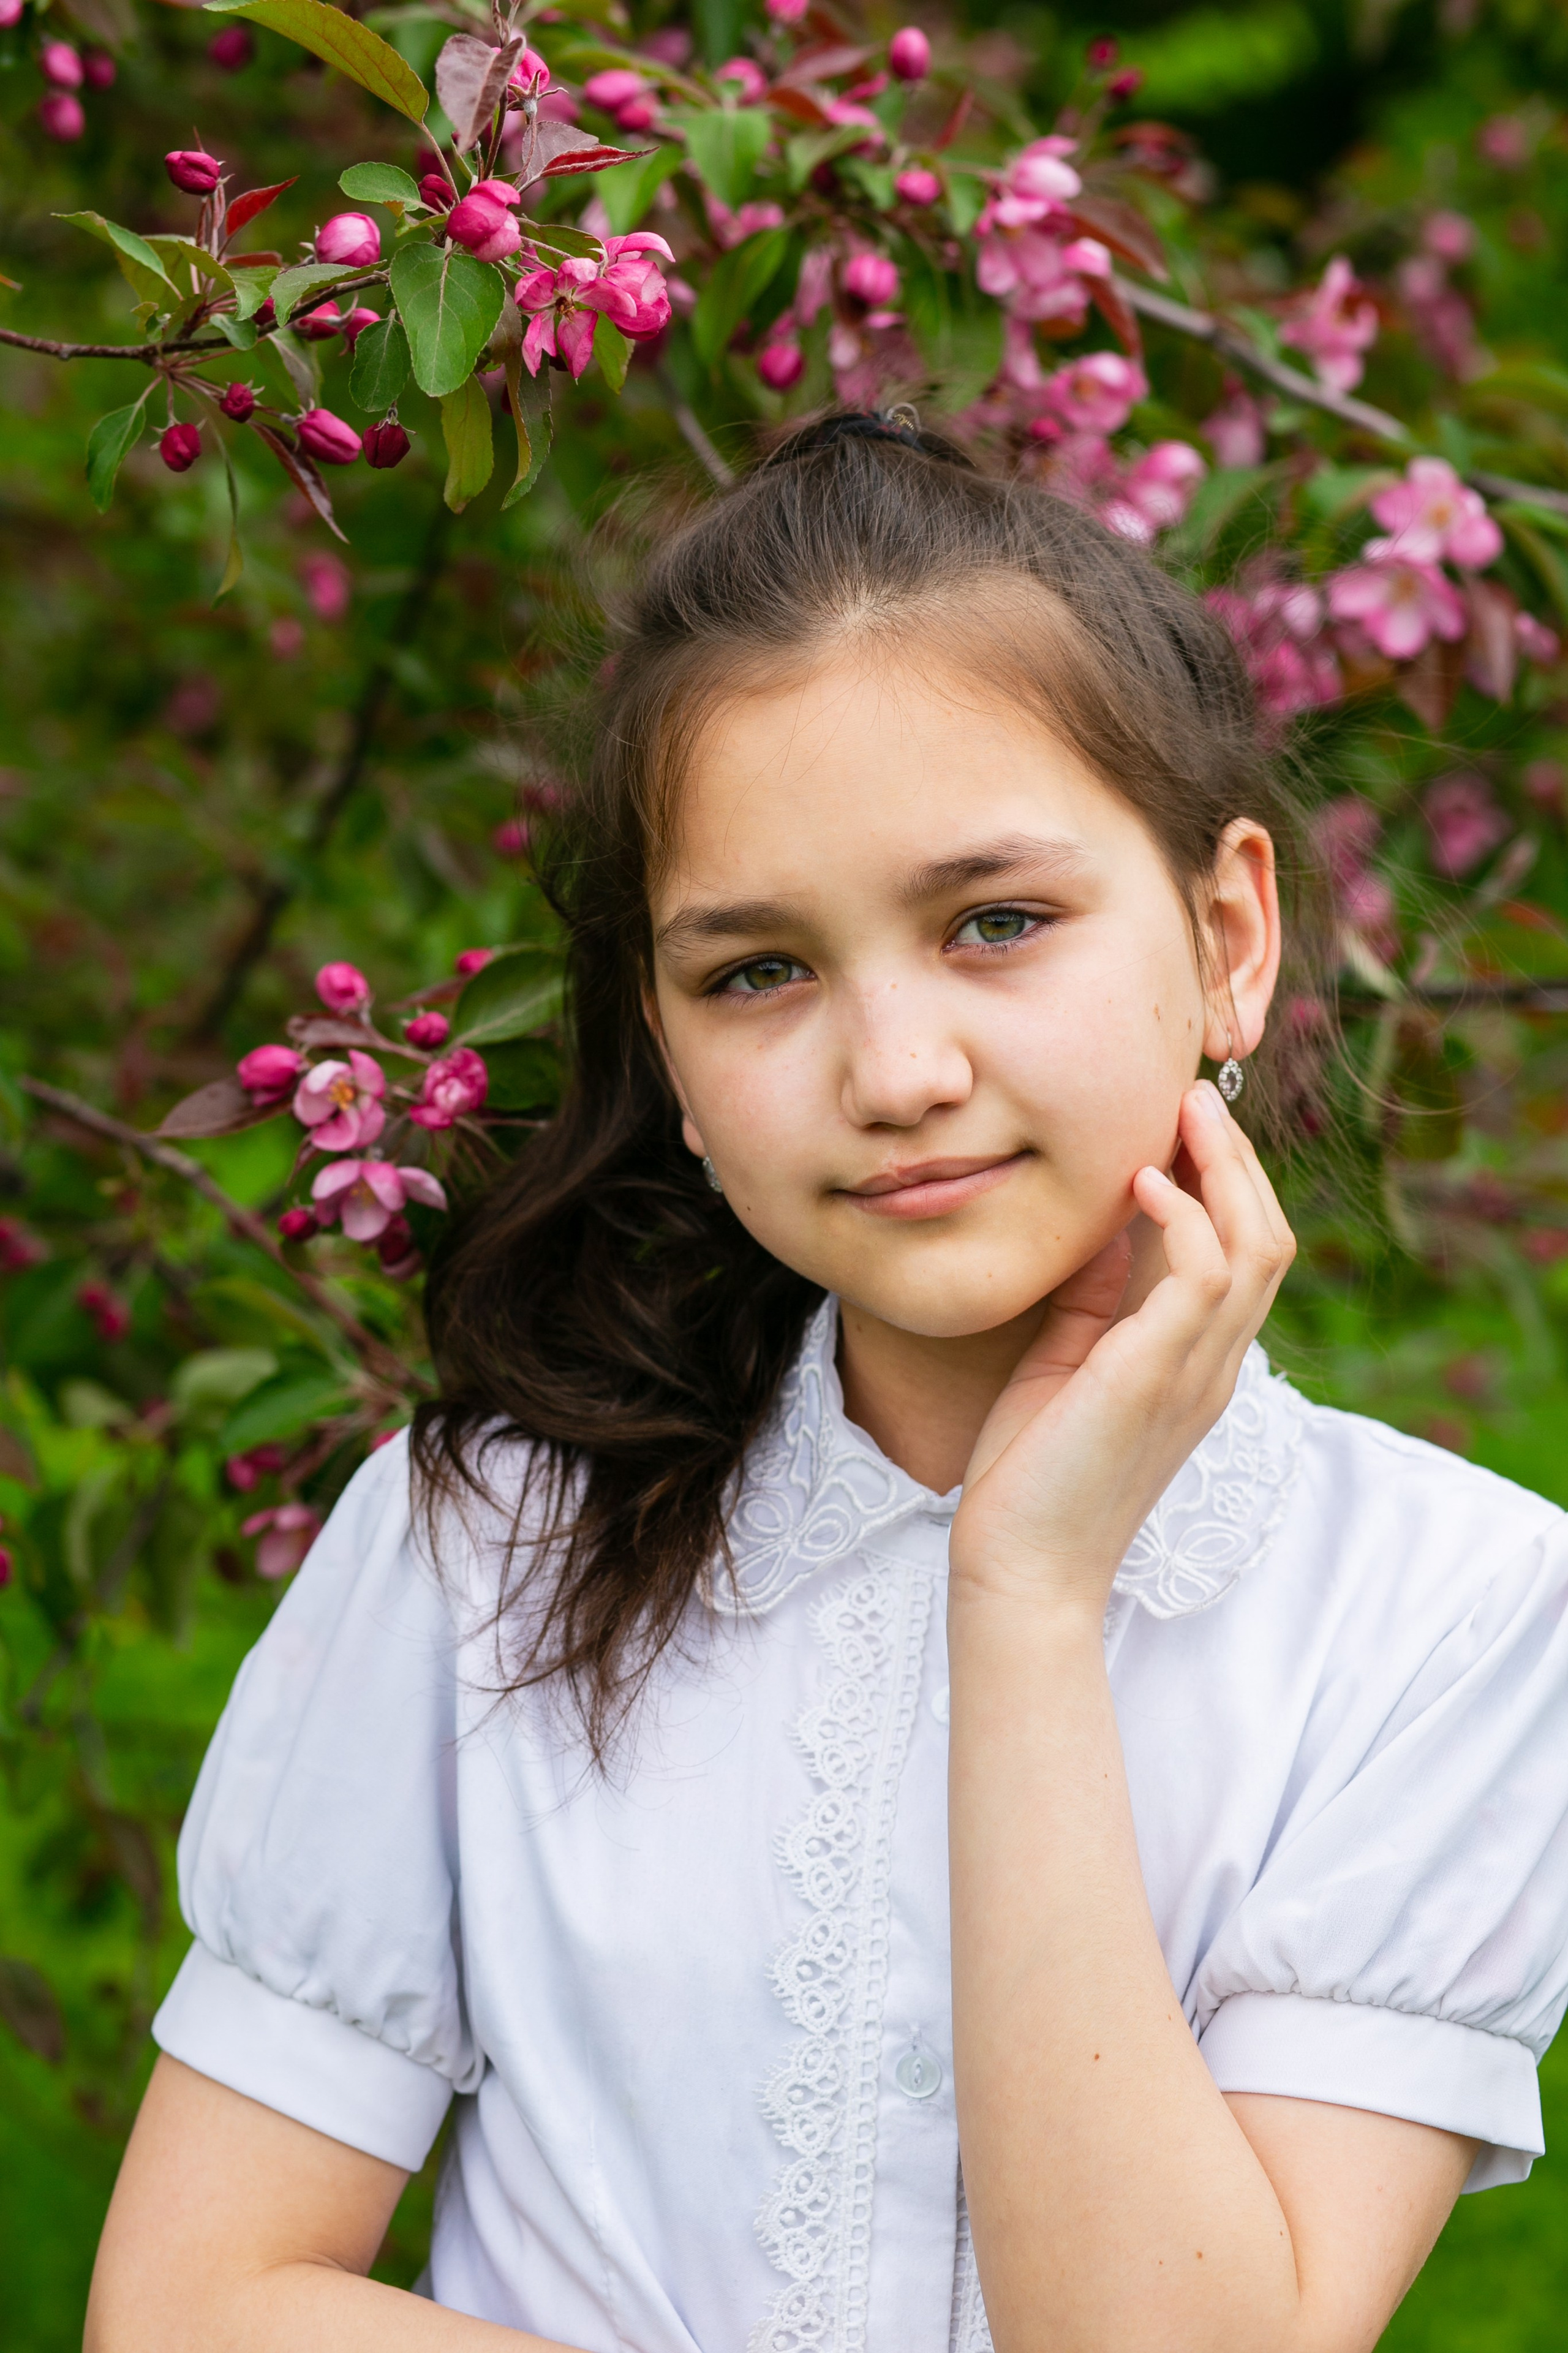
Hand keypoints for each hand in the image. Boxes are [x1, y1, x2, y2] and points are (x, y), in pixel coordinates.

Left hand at [948, 1080, 1294, 1618]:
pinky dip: (1182, 1219)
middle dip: (1237, 1161)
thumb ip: (1097, 1299)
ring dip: (1223, 1171)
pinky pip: (1204, 1279)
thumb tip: (1102, 1223)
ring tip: (1182, 1114)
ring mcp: (1193, 1375)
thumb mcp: (1068, 1362)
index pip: (1246, 1255)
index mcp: (1196, 1365)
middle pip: (1269, 1238)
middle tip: (1193, 1098)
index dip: (1227, 1184)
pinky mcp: (1154, 1379)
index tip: (1183, 1125)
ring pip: (1256, 1247)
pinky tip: (1142, 1182)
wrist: (1020, 1567)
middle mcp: (1212, 1367)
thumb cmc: (1032, 1472)